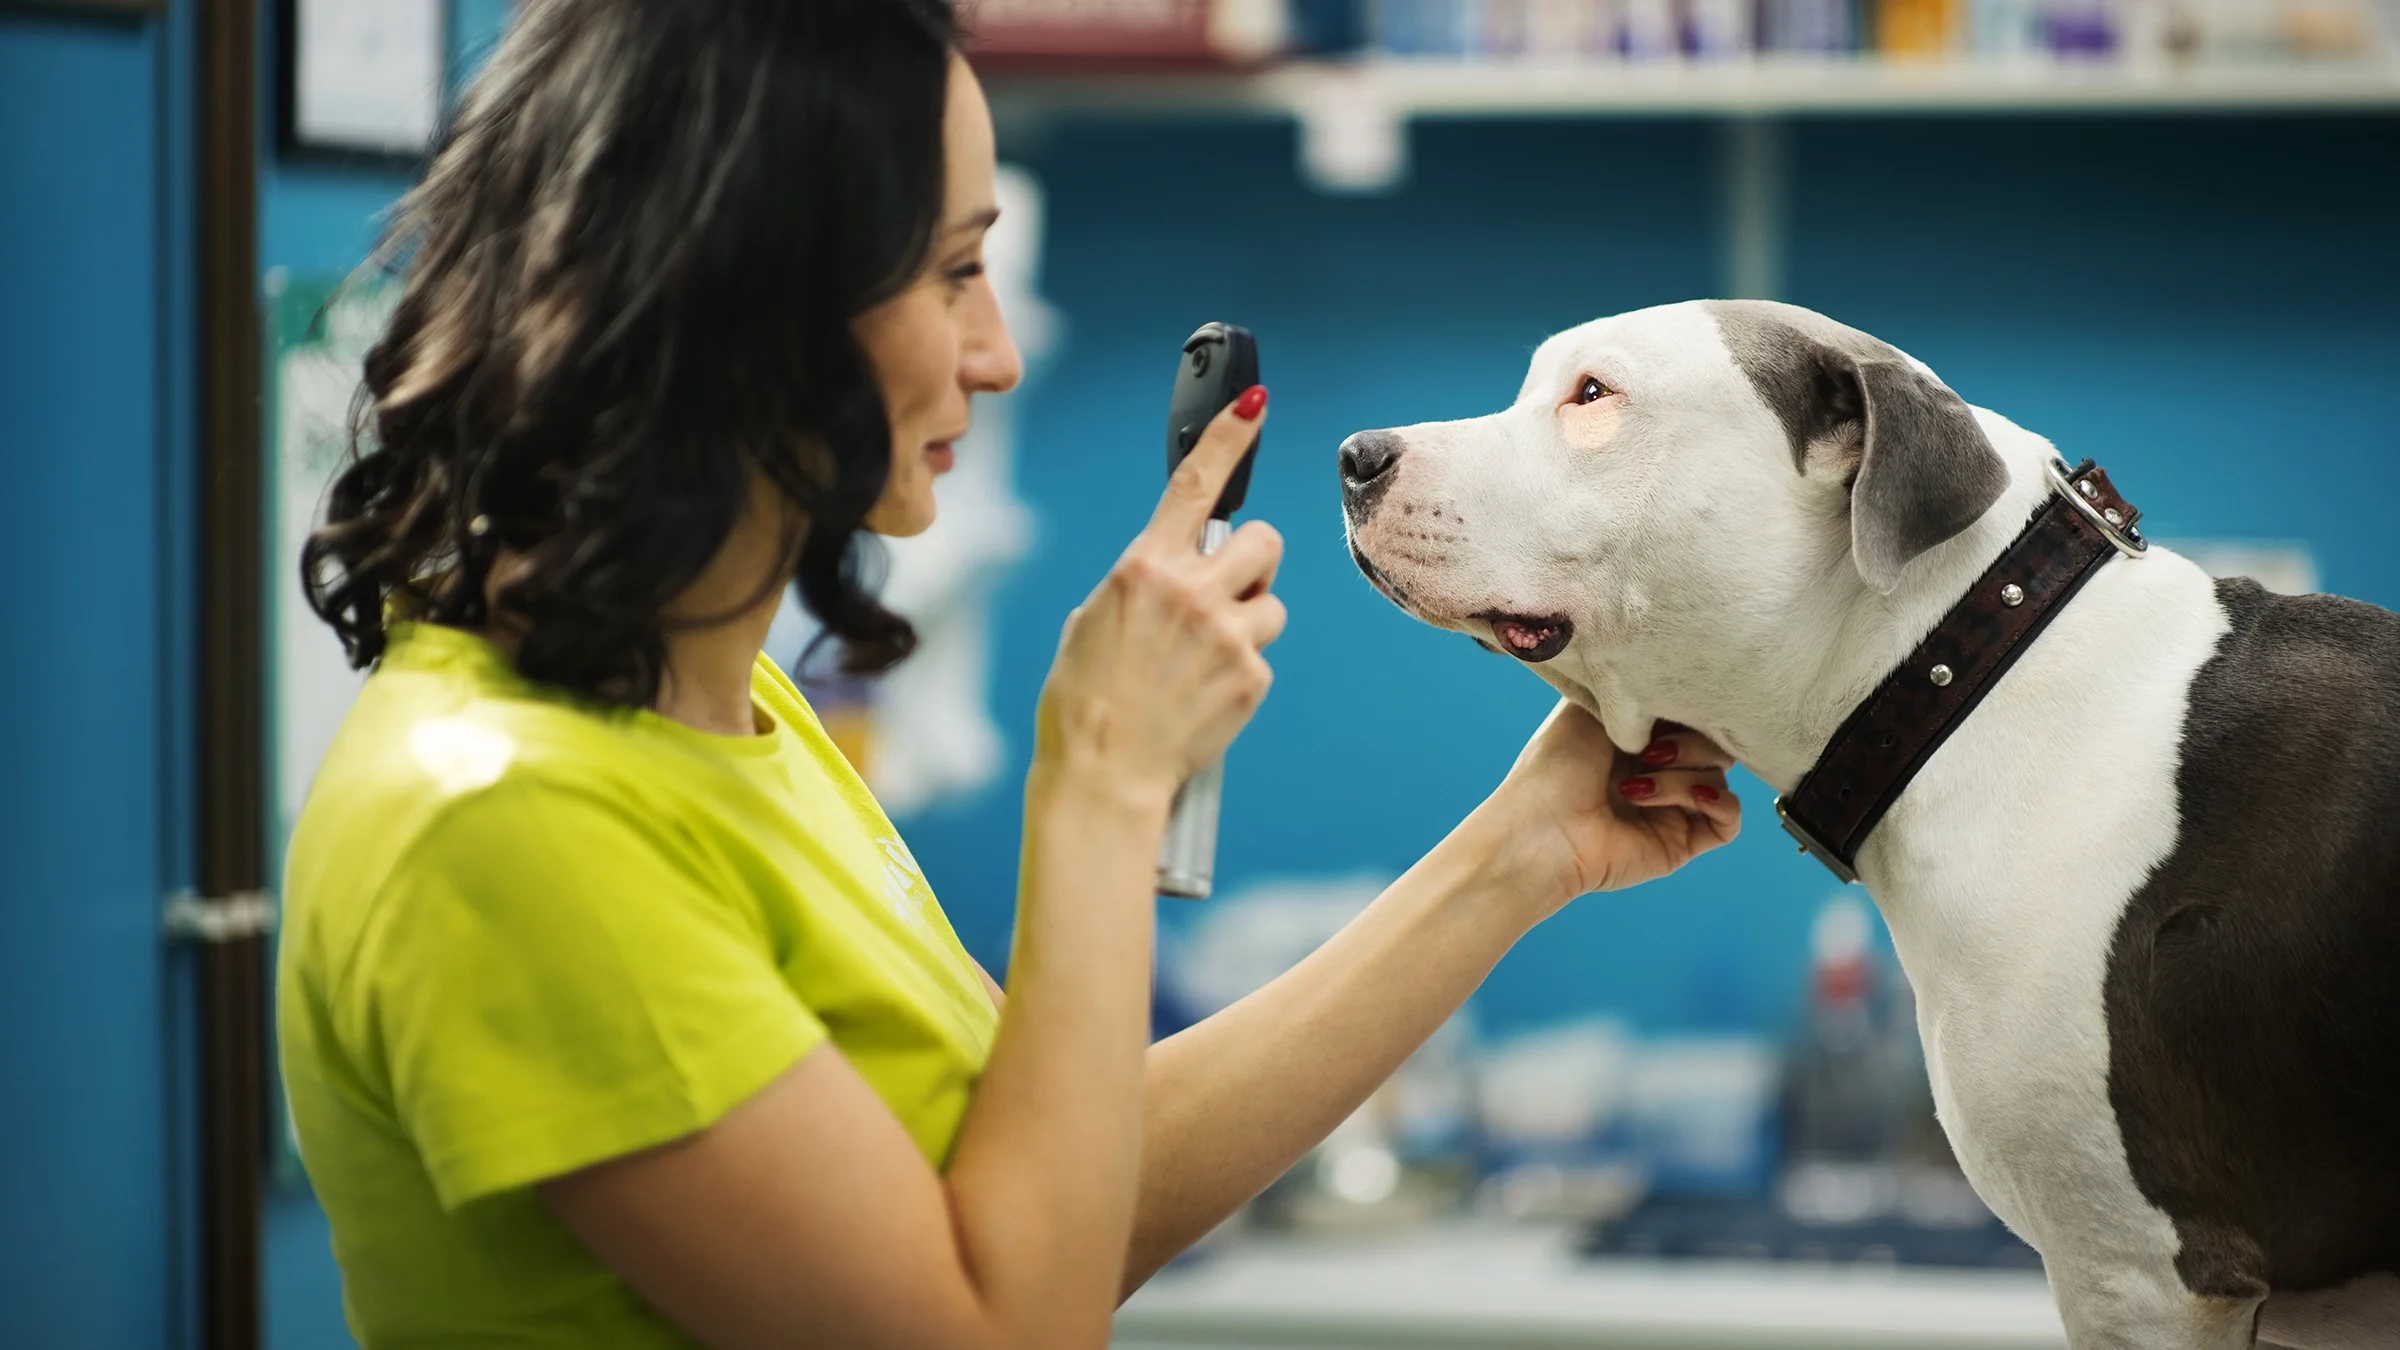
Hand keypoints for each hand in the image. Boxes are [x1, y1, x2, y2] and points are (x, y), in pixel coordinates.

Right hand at [1032, 387, 1285, 812]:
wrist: (1102, 775)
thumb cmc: (1084, 702)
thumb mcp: (1092, 622)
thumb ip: (1140, 586)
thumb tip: (1170, 578)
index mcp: (1143, 567)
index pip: (1195, 484)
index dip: (1229, 436)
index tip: (1255, 404)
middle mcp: (1190, 591)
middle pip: (1265, 542)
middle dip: (1254, 562)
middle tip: (1229, 591)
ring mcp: (1226, 634)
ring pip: (1272, 602)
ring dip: (1249, 621)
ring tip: (1207, 659)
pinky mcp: (1251, 677)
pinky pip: (1263, 656)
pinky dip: (1241, 672)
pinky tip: (1205, 696)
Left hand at [1469, 701, 1740, 919]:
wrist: (1542, 829)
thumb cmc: (1555, 767)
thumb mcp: (1591, 707)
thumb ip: (1634, 688)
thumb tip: (1674, 679)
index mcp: (1638, 735)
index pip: (1690, 712)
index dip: (1689, 706)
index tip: (1667, 705)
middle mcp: (1659, 767)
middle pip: (1714, 741)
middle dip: (1690, 740)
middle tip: (1649, 750)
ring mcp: (1673, 805)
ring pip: (1718, 775)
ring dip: (1683, 774)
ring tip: (1635, 787)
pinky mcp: (1681, 841)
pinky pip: (1728, 819)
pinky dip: (1719, 802)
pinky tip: (1693, 796)